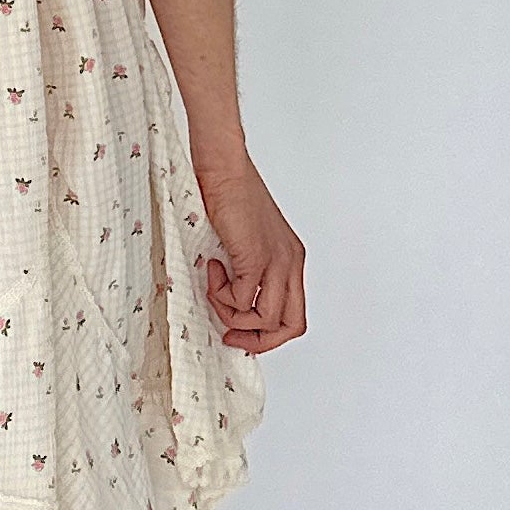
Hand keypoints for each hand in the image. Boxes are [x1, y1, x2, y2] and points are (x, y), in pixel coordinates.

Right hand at [190, 148, 306, 354]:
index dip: (270, 333)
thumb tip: (234, 301)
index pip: (295, 316)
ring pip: (265, 318)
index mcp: (292, 261)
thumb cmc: (230, 197)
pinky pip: (243, 299)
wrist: (224, 170)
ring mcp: (277, 261)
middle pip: (291, 325)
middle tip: (230, 335)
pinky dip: (222, 294)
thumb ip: (249, 270)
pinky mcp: (257, 257)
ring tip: (215, 288)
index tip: (242, 332)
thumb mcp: (248, 241)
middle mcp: (291, 264)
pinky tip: (213, 268)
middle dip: (258, 339)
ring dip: (231, 313)